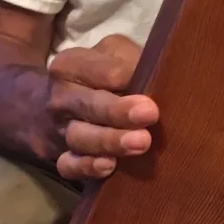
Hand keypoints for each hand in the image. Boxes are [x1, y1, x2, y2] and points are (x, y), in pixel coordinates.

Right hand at [47, 34, 157, 180]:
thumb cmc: (106, 73)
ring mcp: (59, 128)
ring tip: (140, 143)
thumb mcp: (117, 56)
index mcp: (72, 64)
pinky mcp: (61, 156)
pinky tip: (109, 166)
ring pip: (80, 137)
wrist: (64, 102)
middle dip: (119, 111)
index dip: (128, 78)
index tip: (150, 85)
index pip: (102, 71)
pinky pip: (69, 165)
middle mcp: (61, 96)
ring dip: (110, 141)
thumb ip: (134, 62)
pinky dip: (87, 167)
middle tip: (149, 114)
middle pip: (90, 105)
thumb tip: (163, 77)